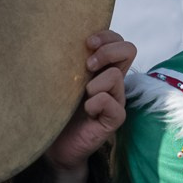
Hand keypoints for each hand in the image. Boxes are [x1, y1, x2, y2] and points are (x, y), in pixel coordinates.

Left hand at [41, 31, 137, 182]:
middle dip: (108, 52)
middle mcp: (111, 81)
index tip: (86, 44)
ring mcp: (115, 99)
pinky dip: (96, 103)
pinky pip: (112, 103)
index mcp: (100, 68)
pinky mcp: (114, 119)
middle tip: (88, 65)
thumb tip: (54, 40)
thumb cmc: (53, 109)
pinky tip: (86, 111)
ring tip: (82, 95)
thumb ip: (63, 63)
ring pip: (116, 75)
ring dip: (95, 82)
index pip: (117, 40)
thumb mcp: (57, 81)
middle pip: (129, 49)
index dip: (106, 36)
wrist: (55, 146)